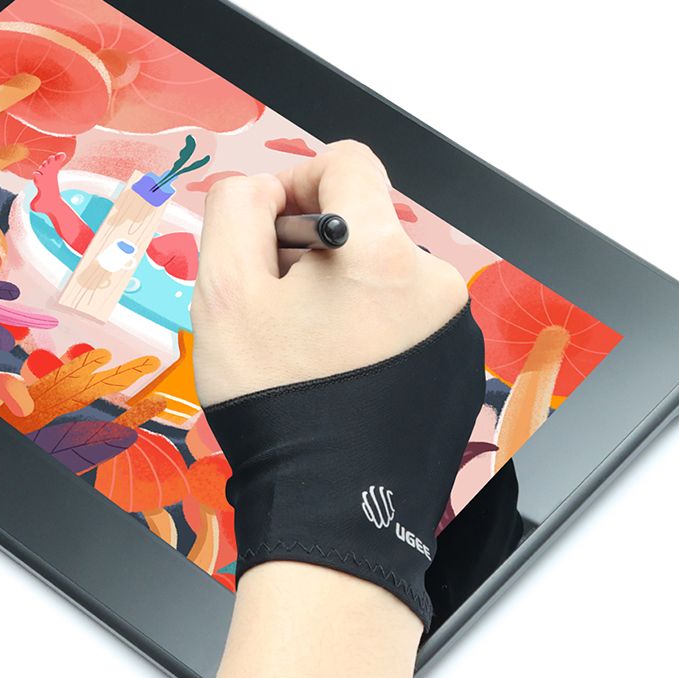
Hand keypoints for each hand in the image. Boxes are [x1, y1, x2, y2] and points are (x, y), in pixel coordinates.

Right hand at [192, 140, 468, 406]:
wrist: (332, 515)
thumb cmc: (279, 409)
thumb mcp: (222, 296)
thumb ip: (235, 212)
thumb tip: (262, 189)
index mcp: (381, 254)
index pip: (347, 163)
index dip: (296, 181)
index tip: (271, 225)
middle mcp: (434, 284)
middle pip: (361, 224)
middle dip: (309, 249)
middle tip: (273, 304)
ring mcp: (453, 329)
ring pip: (379, 275)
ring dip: (337, 293)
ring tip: (303, 350)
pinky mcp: (456, 367)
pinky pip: (403, 319)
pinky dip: (366, 330)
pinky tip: (335, 375)